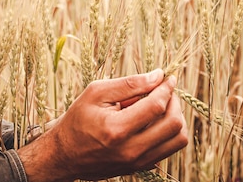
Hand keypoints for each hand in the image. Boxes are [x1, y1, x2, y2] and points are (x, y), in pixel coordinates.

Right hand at [17, 69, 187, 181]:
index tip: (168, 78)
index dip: (166, 88)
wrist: (64, 154)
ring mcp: (138, 162)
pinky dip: (167, 132)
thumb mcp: (96, 93)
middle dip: (174, 102)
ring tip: (160, 106)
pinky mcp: (141, 167)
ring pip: (177, 139)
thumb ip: (129, 84)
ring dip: (175, 118)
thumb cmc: (78, 119)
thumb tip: (158, 76)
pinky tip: (152, 121)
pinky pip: (169, 149)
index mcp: (117, 128)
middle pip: (174, 124)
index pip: (156, 106)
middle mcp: (131, 149)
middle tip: (164, 91)